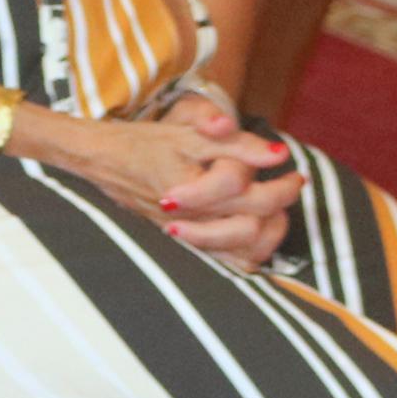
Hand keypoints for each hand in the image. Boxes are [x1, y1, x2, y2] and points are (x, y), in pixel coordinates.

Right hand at [42, 104, 296, 264]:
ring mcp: (188, 238)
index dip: (280, 181)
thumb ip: (236, 144)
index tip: (290, 164)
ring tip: (278, 208)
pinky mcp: (183, 245)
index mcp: (197, 192)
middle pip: (254, 224)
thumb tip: (280, 154)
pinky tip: (257, 234)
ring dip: (270, 230)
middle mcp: (195, 221)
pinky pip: (226, 263)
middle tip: (293, 182)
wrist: (103, 161)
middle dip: (281, 202)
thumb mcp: (189, 134)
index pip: (253, 196)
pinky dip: (248, 252)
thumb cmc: (144, 143)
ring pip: (244, 250)